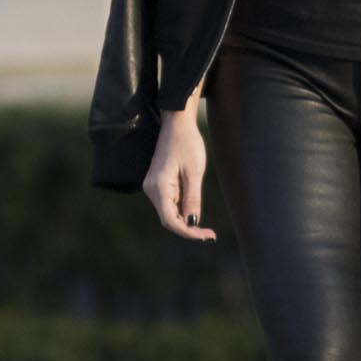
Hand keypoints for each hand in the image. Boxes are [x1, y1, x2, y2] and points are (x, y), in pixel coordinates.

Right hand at [140, 105, 217, 240]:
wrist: (177, 123)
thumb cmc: (187, 143)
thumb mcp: (195, 172)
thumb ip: (192, 200)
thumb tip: (192, 222)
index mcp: (159, 187)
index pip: (170, 221)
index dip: (188, 232)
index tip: (207, 236)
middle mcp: (151, 189)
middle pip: (168, 219)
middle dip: (188, 229)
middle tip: (210, 234)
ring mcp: (153, 186)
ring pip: (169, 213)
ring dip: (186, 221)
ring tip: (206, 226)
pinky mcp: (158, 183)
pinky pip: (169, 203)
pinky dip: (182, 211)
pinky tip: (195, 211)